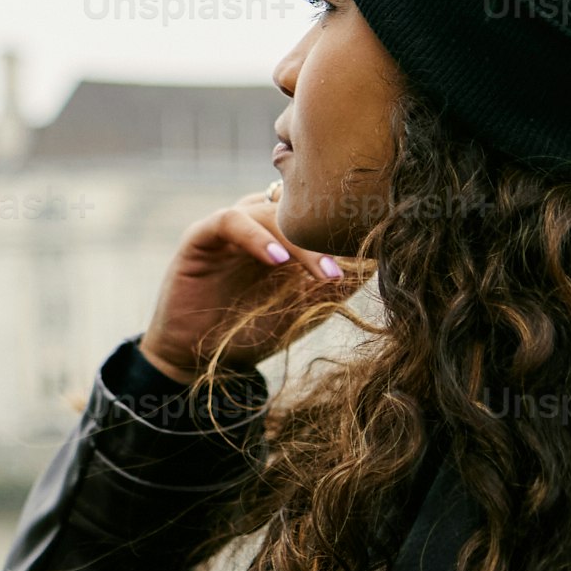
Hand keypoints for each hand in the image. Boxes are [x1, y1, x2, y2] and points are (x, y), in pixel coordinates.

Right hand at [137, 187, 359, 384]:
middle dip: (327, 237)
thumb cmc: (248, 333)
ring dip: (299, 241)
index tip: (372, 251)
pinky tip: (276, 261)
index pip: (315, 212)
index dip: (342, 226)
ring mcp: (230, 228)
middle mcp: (258, 226)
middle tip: (349, 268)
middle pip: (298, 210)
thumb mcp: (300, 311)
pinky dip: (256, 237)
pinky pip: (230, 220)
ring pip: (270, 212)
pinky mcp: (200, 236)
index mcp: (283, 238)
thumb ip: (330, 288)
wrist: (196, 360)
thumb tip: (375, 266)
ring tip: (322, 272)